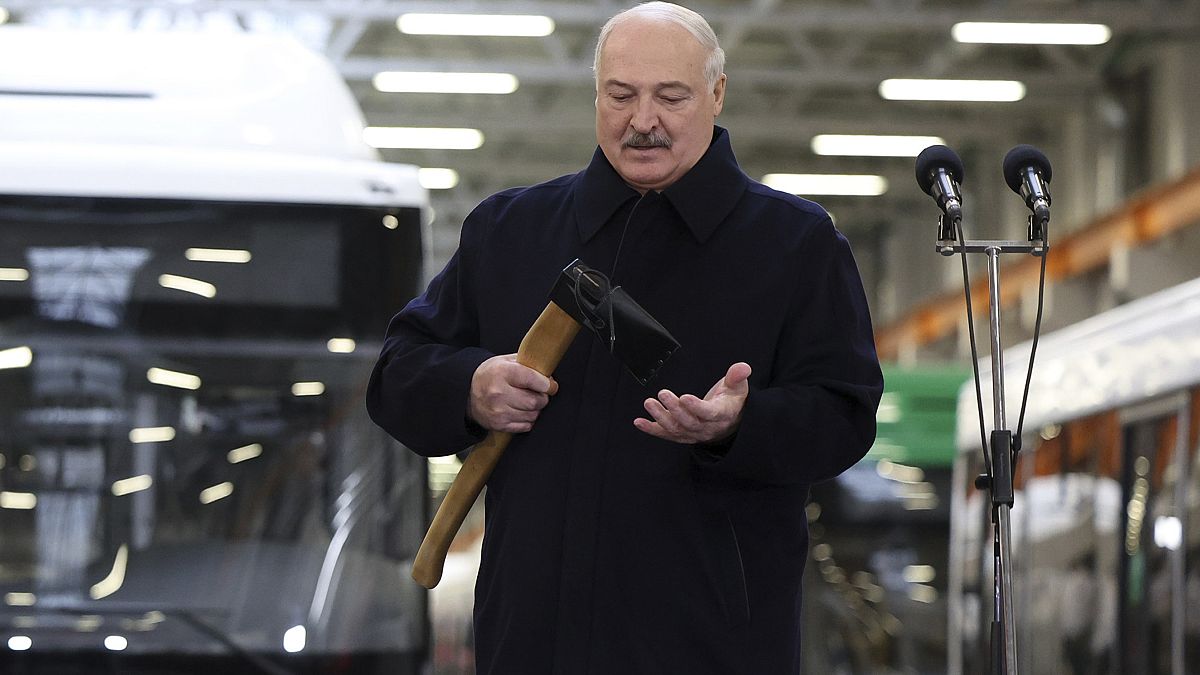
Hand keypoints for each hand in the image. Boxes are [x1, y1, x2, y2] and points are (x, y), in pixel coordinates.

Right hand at [468, 354, 558, 432]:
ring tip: (528, 402)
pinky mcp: (498, 424)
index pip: (533, 379)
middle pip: (535, 401)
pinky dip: (527, 420)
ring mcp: (498, 411)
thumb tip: (548, 372)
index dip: (547, 384)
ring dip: (535, 410)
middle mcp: (499, 393)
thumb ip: (527, 363)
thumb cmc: (491, 375)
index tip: (551, 385)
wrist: (467, 392)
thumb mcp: (505, 361)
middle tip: (540, 394)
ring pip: (532, 415)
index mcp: (502, 372)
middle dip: (543, 398)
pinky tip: (520, 411)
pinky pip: (525, 426)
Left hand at [634, 362, 750, 444]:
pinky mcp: (682, 435)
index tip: (685, 397)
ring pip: (676, 429)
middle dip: (675, 409)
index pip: (708, 413)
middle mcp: (706, 428)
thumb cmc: (731, 402)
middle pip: (689, 422)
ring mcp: (693, 434)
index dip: (696, 407)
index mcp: (721, 415)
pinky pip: (665, 435)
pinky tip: (639, 422)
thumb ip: (737, 376)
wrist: (730, 422)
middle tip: (663, 394)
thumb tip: (743, 367)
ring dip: (660, 417)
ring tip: (650, 403)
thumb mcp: (738, 387)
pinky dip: (651, 429)